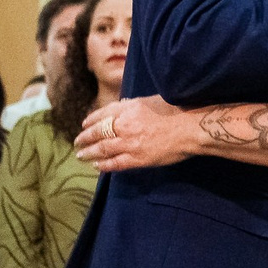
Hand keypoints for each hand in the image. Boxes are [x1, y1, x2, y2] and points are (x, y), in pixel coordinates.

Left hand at [77, 96, 191, 172]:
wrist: (191, 128)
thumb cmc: (175, 110)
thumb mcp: (150, 101)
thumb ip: (133, 105)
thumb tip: (121, 106)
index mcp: (128, 108)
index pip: (102, 115)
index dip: (91, 121)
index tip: (84, 125)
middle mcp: (124, 125)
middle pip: (98, 132)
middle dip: (85, 138)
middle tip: (77, 142)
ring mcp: (130, 143)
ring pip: (103, 149)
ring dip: (89, 153)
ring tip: (81, 155)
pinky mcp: (138, 159)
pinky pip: (116, 163)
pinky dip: (104, 165)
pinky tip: (97, 166)